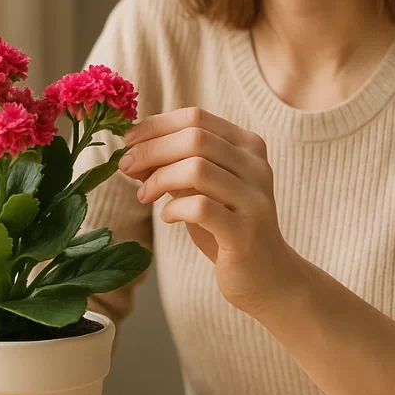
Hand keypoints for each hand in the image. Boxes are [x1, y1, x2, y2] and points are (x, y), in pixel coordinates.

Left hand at [120, 107, 302, 316]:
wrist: (268, 277)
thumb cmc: (227, 228)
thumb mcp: (201, 189)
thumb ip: (173, 166)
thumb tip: (131, 150)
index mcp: (247, 146)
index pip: (196, 117)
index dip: (155, 126)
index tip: (128, 141)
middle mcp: (256, 166)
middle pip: (194, 138)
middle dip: (151, 149)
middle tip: (126, 166)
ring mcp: (254, 199)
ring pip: (197, 168)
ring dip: (159, 179)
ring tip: (145, 195)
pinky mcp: (245, 233)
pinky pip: (201, 208)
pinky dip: (175, 208)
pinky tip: (167, 217)